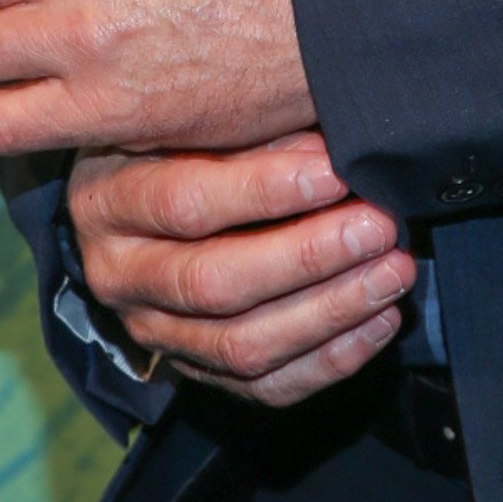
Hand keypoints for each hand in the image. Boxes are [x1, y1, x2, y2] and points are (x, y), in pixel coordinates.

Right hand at [70, 134, 414, 407]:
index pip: (187, 203)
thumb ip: (254, 129)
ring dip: (331, 311)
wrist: (140, 190)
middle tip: (380, 226)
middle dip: (310, 257)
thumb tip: (332, 147)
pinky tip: (379, 321)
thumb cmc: (183, 135)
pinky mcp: (191, 369)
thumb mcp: (200, 116)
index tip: (336, 171)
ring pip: (243, 345)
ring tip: (393, 273)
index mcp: (109, 199)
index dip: (267, 190)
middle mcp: (118, 274)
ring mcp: (152, 331)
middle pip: (216, 282)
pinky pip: (263, 385)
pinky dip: (330, 358)